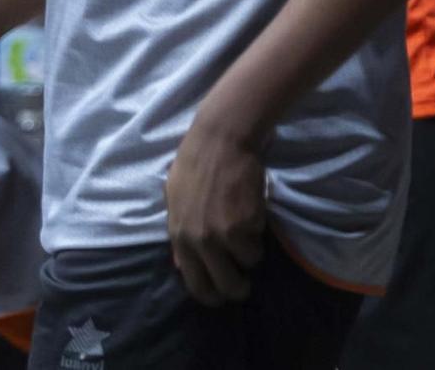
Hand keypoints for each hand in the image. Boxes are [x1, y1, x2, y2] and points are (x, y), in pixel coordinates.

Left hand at [165, 111, 266, 306]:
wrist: (220, 138)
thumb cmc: (194, 162)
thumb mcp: (174, 198)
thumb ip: (179, 232)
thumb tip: (182, 264)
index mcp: (179, 236)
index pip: (195, 284)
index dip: (210, 295)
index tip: (220, 294)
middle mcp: (200, 241)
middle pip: (225, 285)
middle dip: (238, 288)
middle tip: (244, 283)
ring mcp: (224, 234)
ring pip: (248, 262)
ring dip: (251, 251)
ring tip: (248, 230)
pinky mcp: (247, 223)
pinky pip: (259, 240)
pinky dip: (260, 230)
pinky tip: (252, 209)